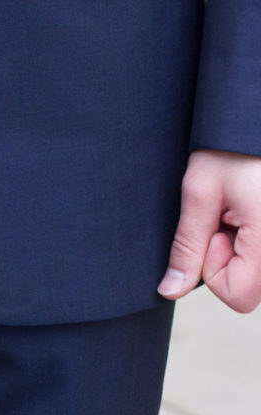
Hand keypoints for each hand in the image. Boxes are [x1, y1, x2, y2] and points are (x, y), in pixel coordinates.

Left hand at [158, 149, 260, 312]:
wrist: (256, 110)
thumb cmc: (230, 145)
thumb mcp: (200, 193)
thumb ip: (186, 247)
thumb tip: (170, 292)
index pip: (240, 295)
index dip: (214, 272)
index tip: (213, 231)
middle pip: (250, 287)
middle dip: (227, 260)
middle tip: (224, 217)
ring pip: (257, 272)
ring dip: (238, 248)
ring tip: (236, 209)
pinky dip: (248, 238)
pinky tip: (245, 208)